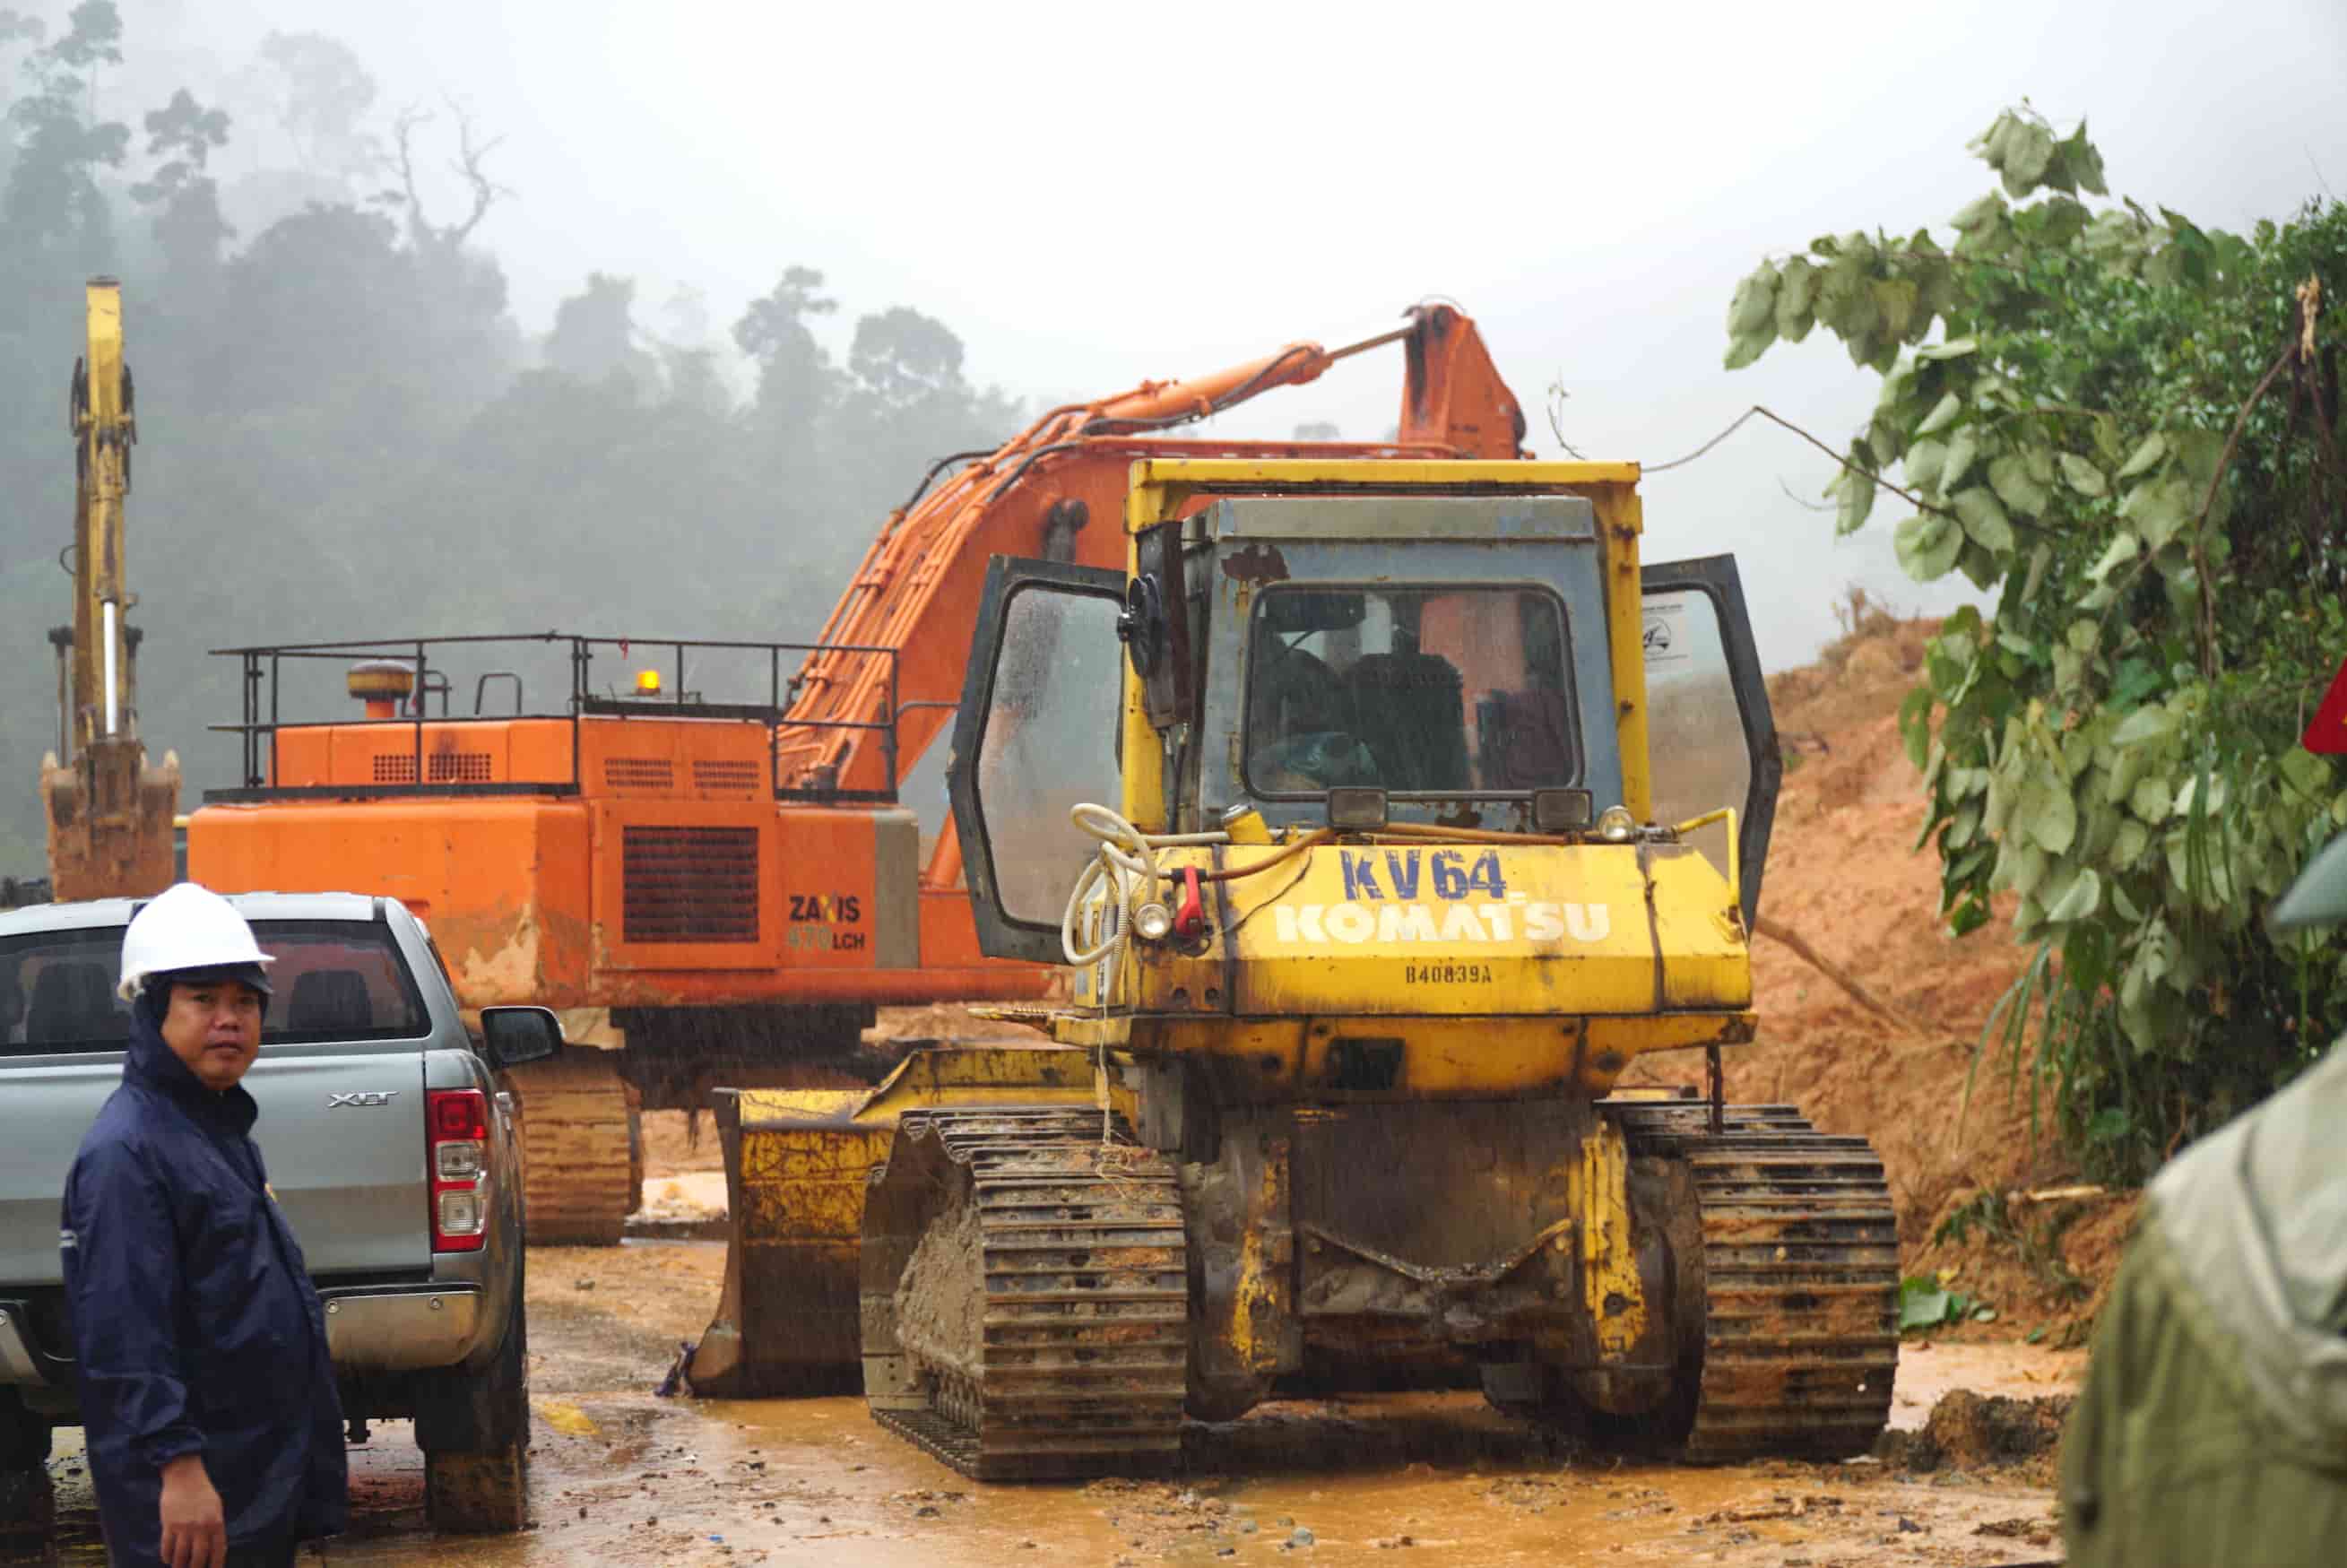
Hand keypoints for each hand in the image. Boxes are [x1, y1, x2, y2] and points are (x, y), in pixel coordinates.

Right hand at [157, 1453, 226, 1567]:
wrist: (185, 1477)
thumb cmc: (203, 1492)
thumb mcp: (217, 1508)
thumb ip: (217, 1527)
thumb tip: (218, 1548)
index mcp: (216, 1523)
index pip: (218, 1550)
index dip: (216, 1564)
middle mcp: (201, 1527)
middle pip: (198, 1556)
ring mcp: (184, 1527)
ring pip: (181, 1555)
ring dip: (179, 1565)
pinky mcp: (168, 1524)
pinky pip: (167, 1546)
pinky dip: (167, 1556)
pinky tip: (168, 1560)